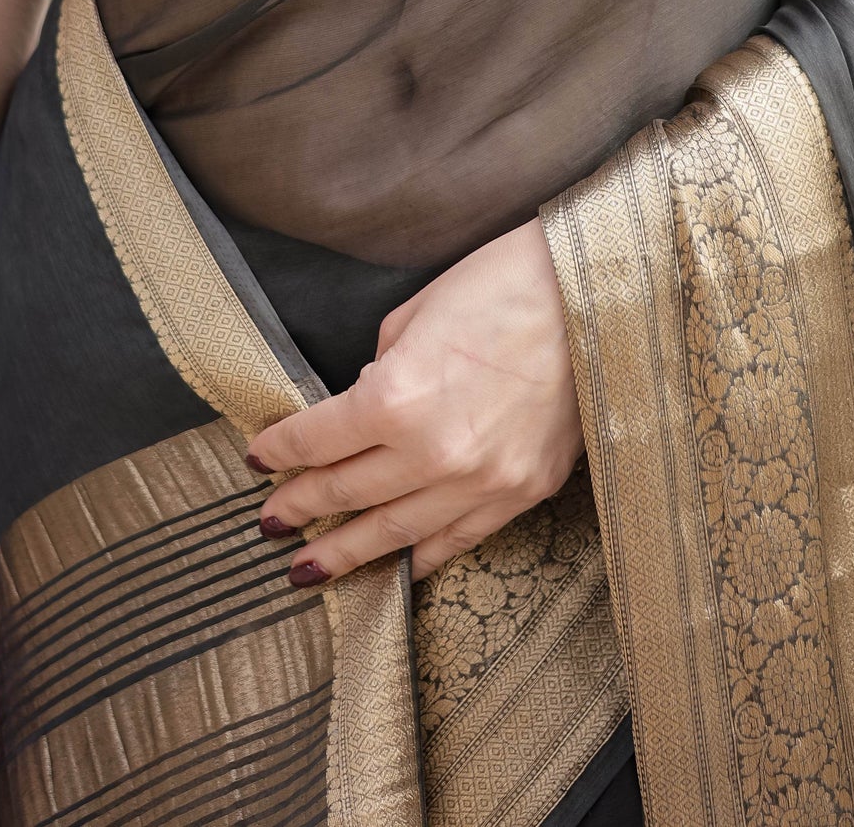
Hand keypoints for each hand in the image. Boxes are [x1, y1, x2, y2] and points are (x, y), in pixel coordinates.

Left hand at [245, 219, 582, 583]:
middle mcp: (432, 452)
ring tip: (308, 569)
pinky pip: (458, 539)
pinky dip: (420, 556)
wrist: (594, 296)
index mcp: (396, 397)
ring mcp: (480, 481)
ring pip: (394, 533)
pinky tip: (395, 566)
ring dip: (345, 552)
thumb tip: (366, 399)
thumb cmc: (503, 284)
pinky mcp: (522, 492)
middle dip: (300, 507)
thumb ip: (382, 368)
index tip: (259, 458)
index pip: (316, 439)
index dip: (279, 450)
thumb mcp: (417, 312)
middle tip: (270, 522)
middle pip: (345, 491)